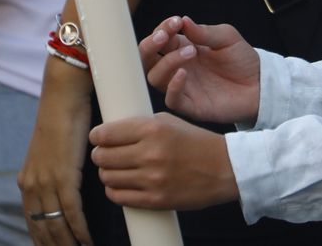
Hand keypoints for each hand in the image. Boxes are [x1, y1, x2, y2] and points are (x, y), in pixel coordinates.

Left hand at [19, 57, 95, 244]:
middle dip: (54, 245)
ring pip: (56, 225)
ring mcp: (46, 182)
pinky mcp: (62, 177)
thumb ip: (55, 172)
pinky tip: (87, 241)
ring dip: (68, 243)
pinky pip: (70, 213)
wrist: (64, 99)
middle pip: (42, 227)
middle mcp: (32, 185)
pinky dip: (80, 230)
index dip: (42, 239)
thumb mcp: (53, 152)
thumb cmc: (63, 120)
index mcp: (28, 180)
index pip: (33, 220)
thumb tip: (66, 187)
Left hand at [90, 112, 237, 209]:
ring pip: (108, 177)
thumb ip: (140, 125)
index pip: (107, 134)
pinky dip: (115, 191)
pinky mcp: (155, 199)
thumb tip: (111, 132)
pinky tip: (121, 185)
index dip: (97, 136)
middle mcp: (150, 154)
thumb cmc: (196, 142)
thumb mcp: (170, 121)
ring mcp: (152, 179)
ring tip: (115, 169)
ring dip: (107, 173)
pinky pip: (119, 197)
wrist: (224, 168)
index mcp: (153, 130)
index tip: (97, 137)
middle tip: (104, 154)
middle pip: (103, 157)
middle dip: (100, 154)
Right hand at [140, 16, 259, 124]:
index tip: (176, 22)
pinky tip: (183, 73)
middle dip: (149, 45)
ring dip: (166, 62)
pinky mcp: (191, 106)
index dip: (163, 28)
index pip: (160, 38)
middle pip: (147, 59)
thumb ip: (204, 31)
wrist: (260, 84)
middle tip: (164, 36)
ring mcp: (182, 87)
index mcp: (182, 48)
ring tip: (190, 51)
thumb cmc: (242, 60)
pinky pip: (171, 99)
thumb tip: (183, 20)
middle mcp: (177, 67)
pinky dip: (172, 86)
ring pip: (154, 77)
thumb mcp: (227, 38)